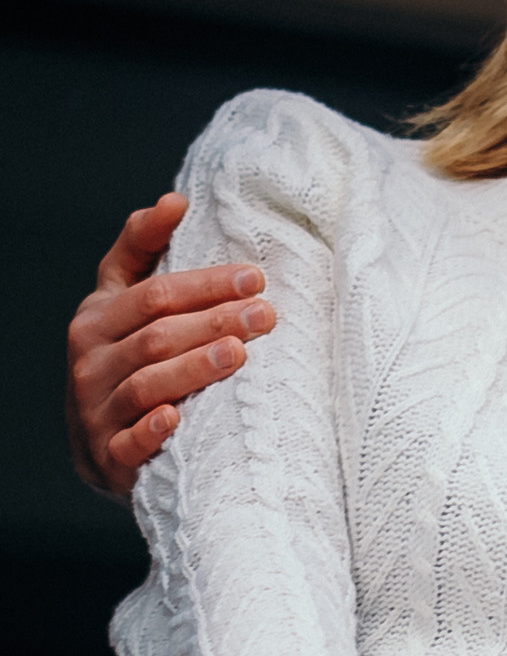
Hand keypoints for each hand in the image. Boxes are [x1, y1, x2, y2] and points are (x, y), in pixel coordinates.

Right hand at [65, 193, 271, 497]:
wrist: (103, 444)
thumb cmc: (127, 356)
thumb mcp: (124, 300)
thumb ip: (143, 250)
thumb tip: (175, 199)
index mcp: (97, 318)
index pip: (156, 294)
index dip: (205, 283)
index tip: (256, 277)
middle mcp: (91, 361)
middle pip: (158, 335)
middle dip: (215, 321)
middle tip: (267, 314)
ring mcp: (96, 410)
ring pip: (147, 383)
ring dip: (194, 367)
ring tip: (240, 352)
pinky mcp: (108, 456)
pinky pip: (127, 443)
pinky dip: (151, 430)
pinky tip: (178, 417)